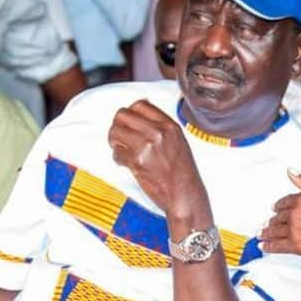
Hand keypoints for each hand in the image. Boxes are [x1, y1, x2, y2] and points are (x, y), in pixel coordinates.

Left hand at [108, 100, 206, 217]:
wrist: (185, 195)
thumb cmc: (183, 173)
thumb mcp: (179, 142)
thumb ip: (161, 127)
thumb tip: (140, 110)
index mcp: (170, 126)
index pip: (140, 105)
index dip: (130, 113)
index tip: (129, 123)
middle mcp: (158, 132)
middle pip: (122, 115)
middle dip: (118, 126)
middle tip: (121, 137)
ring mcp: (146, 146)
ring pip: (115, 132)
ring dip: (115, 141)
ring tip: (123, 150)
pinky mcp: (137, 162)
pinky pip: (117, 153)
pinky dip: (118, 159)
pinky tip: (127, 164)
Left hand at [259, 171, 300, 258]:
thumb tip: (292, 172)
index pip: (284, 202)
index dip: (279, 205)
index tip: (276, 208)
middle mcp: (294, 215)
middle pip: (278, 217)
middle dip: (272, 220)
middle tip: (267, 223)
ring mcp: (294, 232)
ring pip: (275, 231)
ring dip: (266, 232)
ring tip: (261, 234)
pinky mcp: (296, 247)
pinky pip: (277, 246)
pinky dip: (268, 246)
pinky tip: (264, 246)